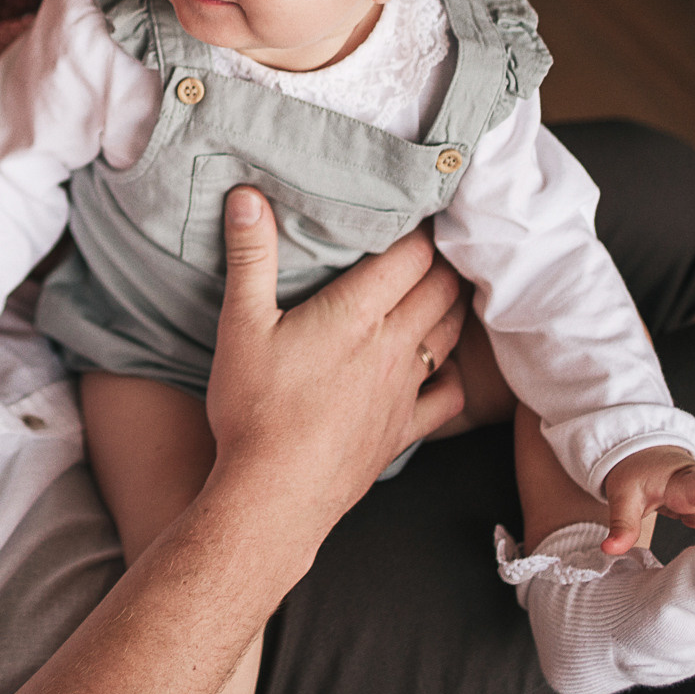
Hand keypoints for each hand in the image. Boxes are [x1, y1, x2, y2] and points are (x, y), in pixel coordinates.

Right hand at [205, 193, 468, 535]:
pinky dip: (454, 373)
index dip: (420, 227)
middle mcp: (392, 346)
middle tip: (436, 241)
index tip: (417, 208)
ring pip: (450, 334)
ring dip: (453, 305)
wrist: (275, 496)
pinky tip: (442, 366)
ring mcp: (404, 391)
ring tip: (447, 286)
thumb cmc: (255, 410)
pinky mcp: (403, 430)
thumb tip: (248, 196)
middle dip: (444, 259)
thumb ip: (251, 257)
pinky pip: (448, 396)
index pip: (412, 255)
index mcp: (356, 314)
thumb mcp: (241, 325)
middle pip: (441, 288)